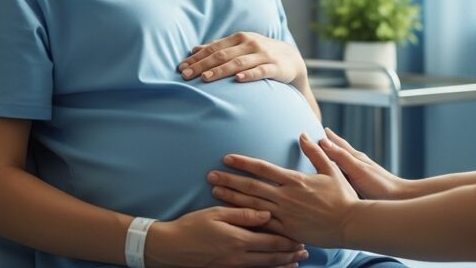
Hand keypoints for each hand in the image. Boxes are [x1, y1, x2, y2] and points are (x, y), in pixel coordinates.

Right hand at [144, 206, 307, 267]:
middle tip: (305, 250)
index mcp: (239, 240)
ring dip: (282, 265)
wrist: (170, 248)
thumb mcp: (217, 214)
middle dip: (290, 254)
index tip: (302, 236)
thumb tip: (267, 213)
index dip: (288, 239)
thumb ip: (244, 214)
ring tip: (296, 262)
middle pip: (272, 257)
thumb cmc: (192, 226)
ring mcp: (233, 267)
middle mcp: (239, 257)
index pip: (271, 240)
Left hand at [178, 32, 306, 85]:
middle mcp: (250, 44)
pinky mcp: (275, 67)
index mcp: (239, 38)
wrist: (291, 59)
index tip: (182, 68)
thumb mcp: (240, 47)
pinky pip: (261, 71)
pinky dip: (249, 75)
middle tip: (186, 75)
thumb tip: (193, 49)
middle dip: (202, 65)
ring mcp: (263, 55)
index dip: (197, 58)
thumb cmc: (260, 53)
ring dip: (220, 70)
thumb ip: (219, 48)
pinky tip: (238, 79)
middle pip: (222, 55)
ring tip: (205, 79)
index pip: (214, 48)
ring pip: (238, 63)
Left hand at [207, 133, 359, 247]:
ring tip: (215, 192)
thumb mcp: (331, 169)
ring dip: (231, 198)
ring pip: (251, 206)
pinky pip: (262, 226)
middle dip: (229, 180)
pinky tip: (232, 218)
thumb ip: (315, 152)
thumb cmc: (342, 196)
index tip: (227, 158)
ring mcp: (284, 215)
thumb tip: (304, 134)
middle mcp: (286, 197)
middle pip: (251, 187)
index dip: (243, 162)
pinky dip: (246, 221)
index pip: (262, 168)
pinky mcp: (286, 231)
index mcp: (294, 180)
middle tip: (210, 175)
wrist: (350, 223)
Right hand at [318, 128, 406, 199]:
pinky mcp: (362, 184)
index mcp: (355, 157)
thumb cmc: (379, 185)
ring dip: (332, 157)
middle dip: (328, 144)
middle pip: (339, 150)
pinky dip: (338, 170)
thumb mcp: (357, 170)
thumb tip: (323, 141)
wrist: (399, 198)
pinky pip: (345, 173)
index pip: (337, 143)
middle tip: (317, 137)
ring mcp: (360, 173)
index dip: (326, 137)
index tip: (313, 130)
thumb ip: (341, 157)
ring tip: (324, 154)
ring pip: (342, 162)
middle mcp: (357, 163)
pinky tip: (338, 175)